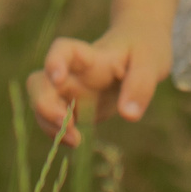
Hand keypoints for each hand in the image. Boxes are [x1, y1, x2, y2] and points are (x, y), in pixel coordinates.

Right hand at [25, 20, 170, 146]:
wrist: (141, 52)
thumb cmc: (144, 49)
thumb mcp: (150, 62)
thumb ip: (140, 85)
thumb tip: (129, 115)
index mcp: (90, 55)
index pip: (63, 50)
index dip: (54, 62)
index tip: (57, 79)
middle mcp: (72, 72)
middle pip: (39, 81)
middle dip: (43, 103)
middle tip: (65, 123)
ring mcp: (70, 91)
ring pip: (41, 103)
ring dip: (49, 123)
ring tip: (76, 140)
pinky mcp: (75, 108)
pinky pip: (54, 121)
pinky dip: (58, 133)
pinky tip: (76, 142)